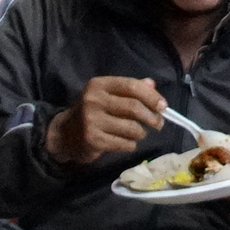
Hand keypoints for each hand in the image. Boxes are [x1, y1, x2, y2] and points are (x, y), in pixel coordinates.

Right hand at [48, 76, 169, 166]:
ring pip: (131, 128)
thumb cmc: (93, 112)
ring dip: (141, 133)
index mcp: (99, 85)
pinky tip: (126, 143)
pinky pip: (124, 143)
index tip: (163, 106)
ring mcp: (92, 120)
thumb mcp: (108, 96)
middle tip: (159, 124)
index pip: (131, 86)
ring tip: (138, 133)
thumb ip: (129, 89)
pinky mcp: (93, 140)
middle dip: (152, 117)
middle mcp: (93, 100)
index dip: (151, 96)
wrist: (66, 134)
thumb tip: (152, 84)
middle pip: (134, 107)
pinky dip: (130, 144)